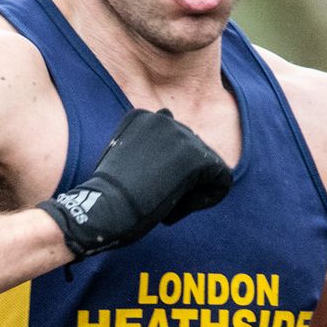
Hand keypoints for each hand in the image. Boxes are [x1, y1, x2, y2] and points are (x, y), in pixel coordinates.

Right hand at [38, 106, 232, 258]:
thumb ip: (143, 151)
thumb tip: (170, 157)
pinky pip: (221, 179)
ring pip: (207, 165)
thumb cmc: (104, 196)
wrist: (105, 209)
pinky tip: (177, 211)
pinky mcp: (198, 157)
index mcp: (141, 116)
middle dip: (180, 178)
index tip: (142, 188)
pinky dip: (206, 199)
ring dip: (192, 190)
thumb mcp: (118, 162)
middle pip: (191, 152)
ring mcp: (183, 136)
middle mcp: (163, 118)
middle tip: (153, 200)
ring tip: (164, 206)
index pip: (171, 141)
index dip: (162, 170)